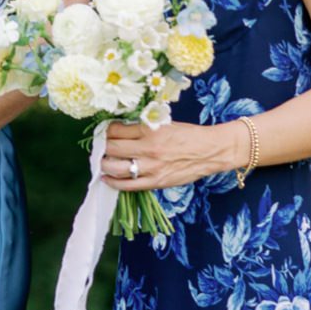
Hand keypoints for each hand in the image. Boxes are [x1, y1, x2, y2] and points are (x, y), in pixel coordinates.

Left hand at [101, 121, 241, 191]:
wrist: (211, 151)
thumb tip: (118, 130)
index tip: (104, 132)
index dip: (105, 131)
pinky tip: (106, 178)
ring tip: (102, 161)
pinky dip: (113, 182)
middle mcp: (148, 149)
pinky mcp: (156, 182)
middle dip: (101, 147)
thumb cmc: (188, 135)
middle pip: (111, 148)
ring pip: (115, 168)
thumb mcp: (163, 124)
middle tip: (99, 146)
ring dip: (103, 164)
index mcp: (149, 130)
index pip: (115, 130)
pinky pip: (128, 185)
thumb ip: (141, 128)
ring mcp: (151, 167)